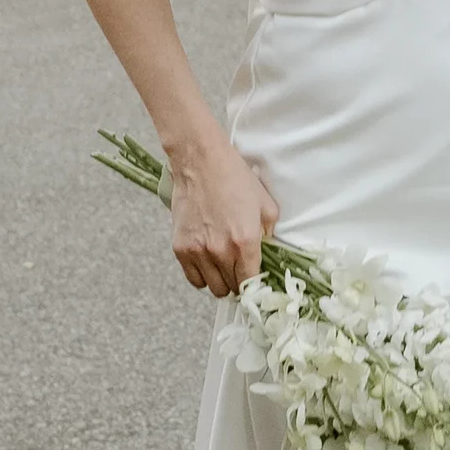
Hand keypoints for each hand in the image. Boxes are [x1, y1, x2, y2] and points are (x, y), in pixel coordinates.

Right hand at [165, 128, 277, 295]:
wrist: (201, 161)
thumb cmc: (233, 178)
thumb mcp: (265, 204)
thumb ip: (269, 233)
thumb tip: (266, 250)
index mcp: (245, 242)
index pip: (251, 283)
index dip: (255, 286)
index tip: (256, 284)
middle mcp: (220, 251)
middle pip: (231, 288)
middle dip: (238, 283)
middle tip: (240, 271)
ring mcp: (198, 251)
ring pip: (212, 287)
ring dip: (220, 281)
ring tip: (224, 268)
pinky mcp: (180, 247)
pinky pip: (193, 278)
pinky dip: (201, 276)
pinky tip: (208, 263)